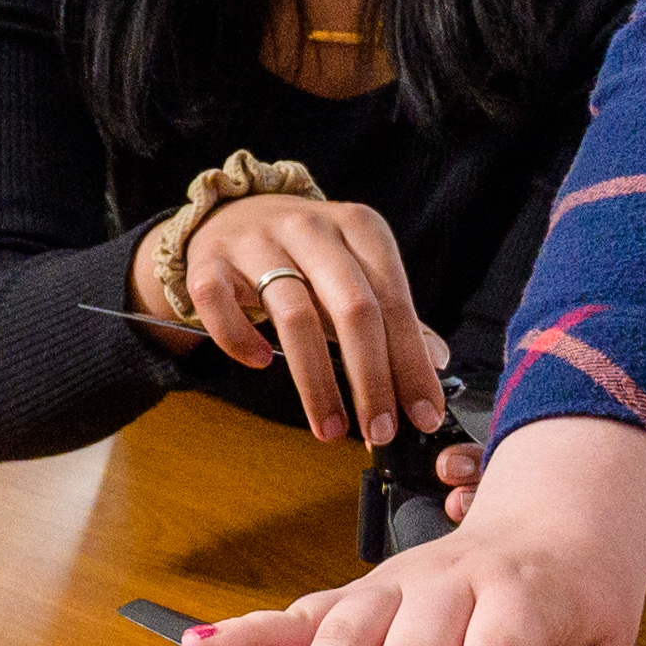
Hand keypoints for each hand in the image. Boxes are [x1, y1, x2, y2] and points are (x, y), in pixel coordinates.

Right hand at [171, 191, 447, 443]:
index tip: (423, 415)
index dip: (411, 363)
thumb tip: (437, 363)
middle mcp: (311, 227)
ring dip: (317, 383)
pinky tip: (258, 363)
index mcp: (359, 227)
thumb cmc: (306, 255)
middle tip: (380, 430)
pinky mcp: (208, 261)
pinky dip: (240, 339)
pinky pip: (220, 305)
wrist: (234, 214)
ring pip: (293, 316)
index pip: (394, 301)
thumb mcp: (358, 273)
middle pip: (352, 309)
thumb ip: (396, 318)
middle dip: (372, 379)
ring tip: (331, 428)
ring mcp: (256, 242)